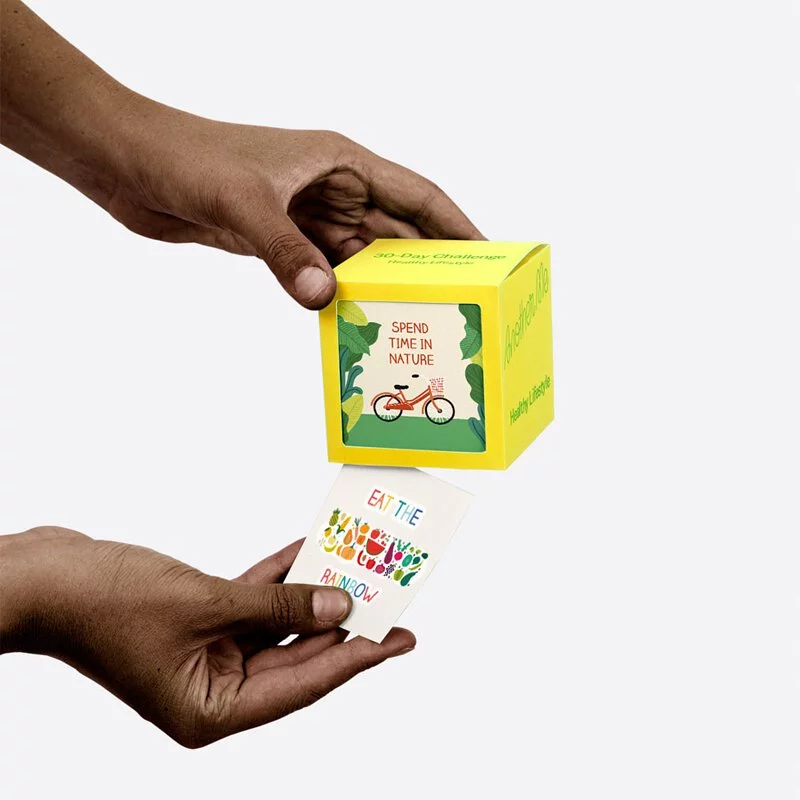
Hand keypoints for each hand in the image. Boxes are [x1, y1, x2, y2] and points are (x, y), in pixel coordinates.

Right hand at [0, 527, 414, 746]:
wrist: (45, 577)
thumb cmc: (106, 602)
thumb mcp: (207, 603)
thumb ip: (279, 608)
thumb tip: (338, 609)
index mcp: (210, 711)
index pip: (304, 685)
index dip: (358, 659)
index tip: (401, 639)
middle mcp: (211, 690)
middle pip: (295, 657)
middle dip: (342, 625)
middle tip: (389, 601)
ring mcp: (203, 655)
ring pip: (275, 626)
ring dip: (309, 595)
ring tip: (356, 571)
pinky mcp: (196, 623)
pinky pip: (249, 603)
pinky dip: (275, 579)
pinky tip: (305, 554)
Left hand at [1, 2, 482, 308]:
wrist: (130, 163)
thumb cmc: (186, 156)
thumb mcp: (243, 202)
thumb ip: (285, 251)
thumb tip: (324, 299)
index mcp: (339, 161)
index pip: (417, 195)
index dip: (457, 227)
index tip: (488, 257)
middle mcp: (330, 189)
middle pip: (395, 234)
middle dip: (426, 268)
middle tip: (458, 308)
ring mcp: (305, 218)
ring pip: (361, 259)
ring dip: (382, 289)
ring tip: (413, 325)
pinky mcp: (280, 242)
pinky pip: (323, 274)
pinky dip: (340, 298)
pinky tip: (356, 323)